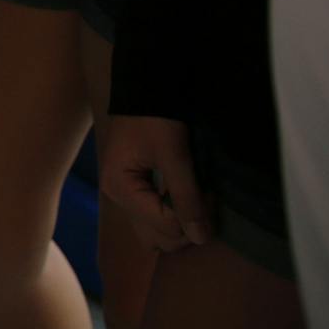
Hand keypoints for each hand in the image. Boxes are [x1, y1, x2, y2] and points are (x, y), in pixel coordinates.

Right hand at [100, 114, 212, 251]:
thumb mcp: (174, 156)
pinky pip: (155, 218)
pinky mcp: (135, 190)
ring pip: (156, 234)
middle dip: (187, 227)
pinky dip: (174, 216)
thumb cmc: (156, 119)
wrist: (145, 89)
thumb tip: (201, 238)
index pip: (165, 227)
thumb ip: (187, 197)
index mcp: (120, 189)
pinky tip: (186, 198)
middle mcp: (118, 197)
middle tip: (205, 200)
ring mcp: (125, 196)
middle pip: (157, 239)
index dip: (194, 216)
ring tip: (197, 200)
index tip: (210, 193)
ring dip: (181, 225)